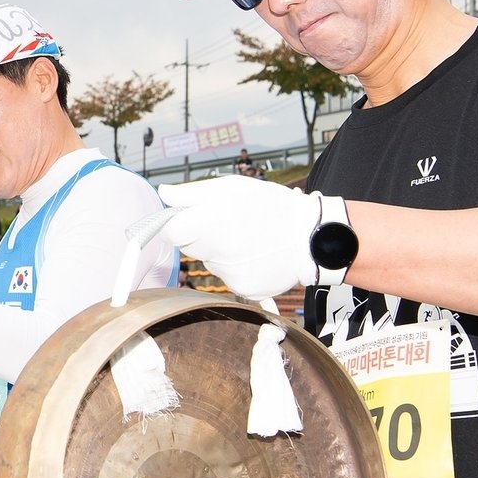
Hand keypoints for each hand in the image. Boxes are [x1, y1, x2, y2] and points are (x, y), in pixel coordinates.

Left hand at [155, 175, 342, 298]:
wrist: (312, 237)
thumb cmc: (272, 206)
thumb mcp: (233, 188)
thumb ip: (193, 193)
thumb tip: (164, 194)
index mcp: (212, 223)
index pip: (170, 232)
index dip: (176, 224)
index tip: (187, 219)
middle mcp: (218, 252)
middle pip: (189, 248)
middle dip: (201, 236)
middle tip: (227, 223)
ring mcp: (230, 275)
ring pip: (210, 262)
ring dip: (220, 251)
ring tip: (249, 238)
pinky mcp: (243, 289)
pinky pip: (228, 277)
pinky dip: (237, 268)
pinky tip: (256, 255)